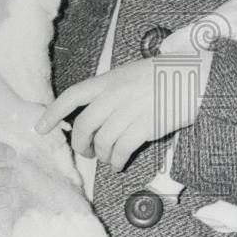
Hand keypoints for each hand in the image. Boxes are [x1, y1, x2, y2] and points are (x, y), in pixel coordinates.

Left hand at [35, 54, 212, 171]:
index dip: (53, 113)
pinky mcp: (146, 125)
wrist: (195, 77)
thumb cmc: (165, 76)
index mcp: (110, 79)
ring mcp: (131, 109)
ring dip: (102, 155)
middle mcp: (116, 94)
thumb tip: (94, 114)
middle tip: (86, 153)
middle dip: (80, 145)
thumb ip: (112, 90)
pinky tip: (120, 163)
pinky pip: (122, 149)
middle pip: (85, 125)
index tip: (41, 128)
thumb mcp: (132, 73)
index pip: (73, 95)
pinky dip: (117, 160)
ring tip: (108, 159)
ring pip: (102, 140)